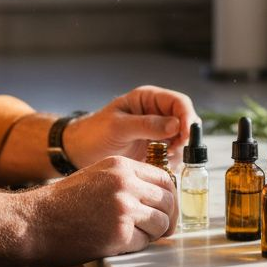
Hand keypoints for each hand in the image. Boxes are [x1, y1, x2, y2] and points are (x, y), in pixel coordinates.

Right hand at [21, 156, 176, 264]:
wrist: (32, 223)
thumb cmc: (60, 204)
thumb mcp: (95, 177)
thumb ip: (124, 182)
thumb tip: (154, 196)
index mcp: (121, 166)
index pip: (164, 178)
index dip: (168, 197)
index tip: (165, 210)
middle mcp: (126, 183)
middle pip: (168, 201)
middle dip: (167, 218)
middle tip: (161, 230)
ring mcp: (124, 208)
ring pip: (161, 223)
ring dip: (153, 234)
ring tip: (135, 237)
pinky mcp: (119, 234)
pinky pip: (144, 242)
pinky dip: (136, 247)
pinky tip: (118, 244)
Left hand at [63, 86, 199, 169]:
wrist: (79, 152)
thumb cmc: (94, 133)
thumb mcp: (118, 126)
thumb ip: (146, 124)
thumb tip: (176, 124)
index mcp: (148, 99)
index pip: (179, 102)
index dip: (187, 116)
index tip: (186, 135)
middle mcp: (157, 113)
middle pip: (185, 121)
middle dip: (184, 137)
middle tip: (174, 151)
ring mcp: (158, 133)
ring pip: (182, 140)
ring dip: (178, 152)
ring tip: (162, 160)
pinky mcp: (156, 150)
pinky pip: (173, 155)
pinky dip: (171, 162)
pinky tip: (159, 167)